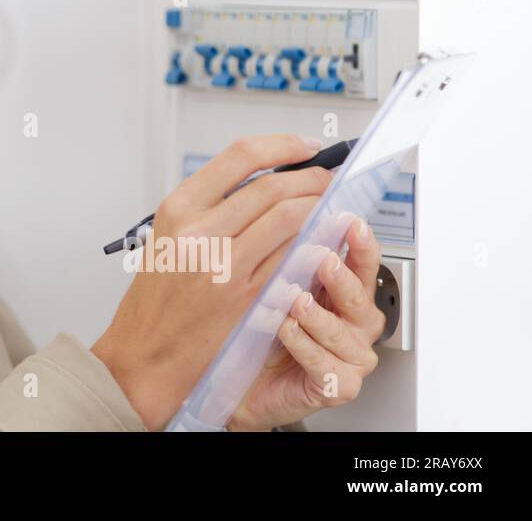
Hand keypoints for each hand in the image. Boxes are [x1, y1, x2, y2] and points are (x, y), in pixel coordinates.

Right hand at [91, 134, 332, 429]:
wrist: (145, 354)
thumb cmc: (156, 301)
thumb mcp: (167, 239)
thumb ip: (208, 211)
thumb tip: (260, 187)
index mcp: (178, 209)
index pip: (239, 158)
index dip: (282, 145)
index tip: (304, 146)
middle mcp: (199, 232)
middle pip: (272, 186)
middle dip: (312, 178)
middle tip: (326, 179)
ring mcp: (223, 265)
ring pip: (289, 219)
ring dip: (320, 210)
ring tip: (330, 208)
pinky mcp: (245, 296)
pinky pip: (292, 259)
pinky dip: (313, 245)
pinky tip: (321, 243)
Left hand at [226, 217, 385, 430]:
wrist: (240, 385)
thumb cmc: (258, 332)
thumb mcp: (271, 285)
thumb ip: (288, 257)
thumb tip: (287, 215)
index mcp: (343, 293)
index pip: (361, 263)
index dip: (360, 244)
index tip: (351, 222)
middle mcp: (354, 324)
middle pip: (359, 296)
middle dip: (341, 277)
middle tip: (323, 260)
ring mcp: (350, 356)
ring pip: (342, 331)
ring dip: (317, 314)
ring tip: (295, 301)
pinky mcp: (337, 386)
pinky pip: (325, 365)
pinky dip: (304, 346)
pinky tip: (286, 330)